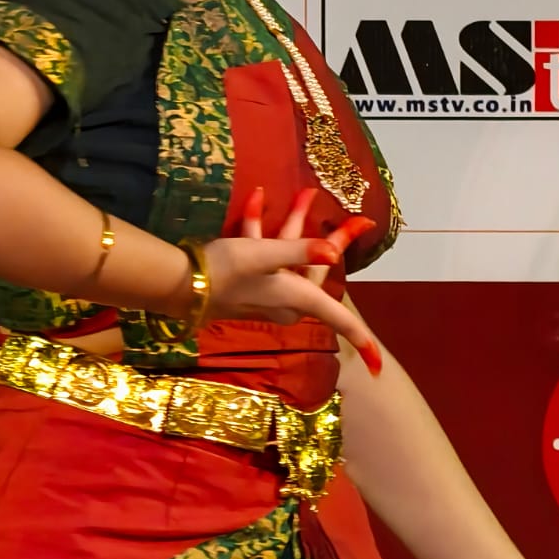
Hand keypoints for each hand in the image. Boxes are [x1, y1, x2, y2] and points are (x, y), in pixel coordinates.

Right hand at [202, 187, 381, 374]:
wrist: (178, 283)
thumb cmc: (224, 270)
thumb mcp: (263, 255)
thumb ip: (299, 249)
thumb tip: (333, 249)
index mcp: (298, 297)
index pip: (340, 322)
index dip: (362, 342)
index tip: (380, 367)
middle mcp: (288, 301)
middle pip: (321, 273)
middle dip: (334, 241)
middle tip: (357, 220)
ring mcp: (269, 295)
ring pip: (294, 260)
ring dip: (295, 225)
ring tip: (304, 192)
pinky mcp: (250, 286)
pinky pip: (268, 258)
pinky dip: (264, 233)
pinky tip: (254, 201)